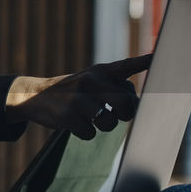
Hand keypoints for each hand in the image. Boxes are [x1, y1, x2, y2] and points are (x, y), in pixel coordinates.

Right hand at [5, 54, 151, 139]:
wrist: (34, 95)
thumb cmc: (73, 90)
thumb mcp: (91, 78)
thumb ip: (115, 83)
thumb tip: (138, 99)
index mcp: (100, 71)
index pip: (126, 66)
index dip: (144, 61)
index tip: (157, 58)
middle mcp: (91, 82)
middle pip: (126, 103)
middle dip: (126, 114)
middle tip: (118, 115)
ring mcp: (78, 98)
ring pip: (109, 122)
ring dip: (105, 126)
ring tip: (95, 120)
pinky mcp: (67, 115)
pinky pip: (90, 133)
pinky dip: (86, 133)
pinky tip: (77, 124)